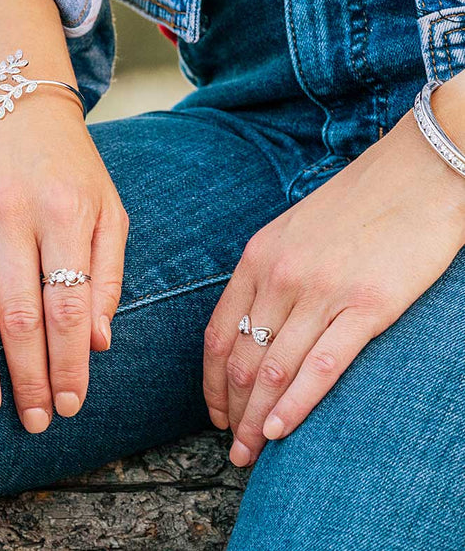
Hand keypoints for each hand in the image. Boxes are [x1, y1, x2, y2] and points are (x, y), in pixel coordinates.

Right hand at [0, 0, 128, 431]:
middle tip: (32, 420)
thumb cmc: (71, 167)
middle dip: (28, 374)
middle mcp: (15, 211)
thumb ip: (108, 272)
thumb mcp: (108, 209)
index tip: (69, 403)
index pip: (69, 305)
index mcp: (67, 213)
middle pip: (20, 311)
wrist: (19, 105)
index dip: (69, 361)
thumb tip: (100, 342)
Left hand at [203, 81, 464, 466]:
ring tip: (250, 454)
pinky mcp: (367, 306)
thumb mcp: (292, 233)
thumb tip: (255, 327)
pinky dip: (296, 405)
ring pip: (274, 369)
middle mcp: (280, 277)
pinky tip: (281, 431)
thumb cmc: (355, 204)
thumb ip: (268, 276)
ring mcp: (322, 292)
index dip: (211, 382)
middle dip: (230, 410)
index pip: (218, 334)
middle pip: (241, 359)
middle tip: (230, 447)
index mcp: (257, 259)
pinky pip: (321, 367)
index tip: (214, 411)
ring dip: (256, 418)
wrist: (416, 173)